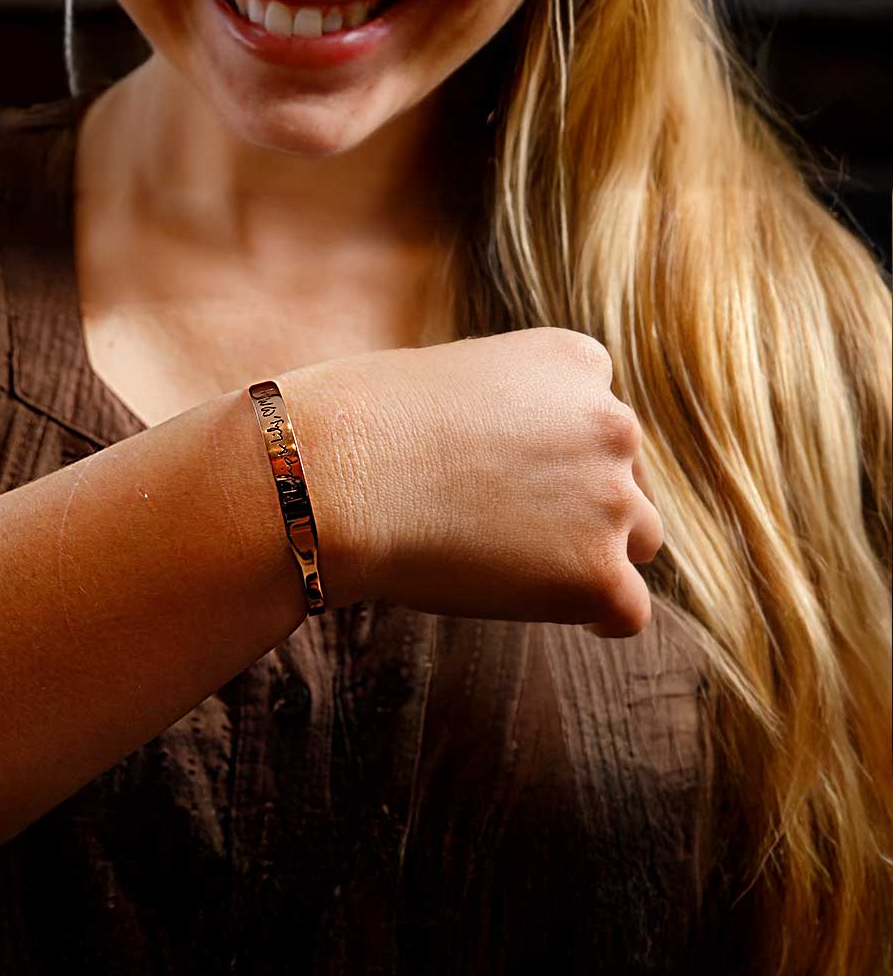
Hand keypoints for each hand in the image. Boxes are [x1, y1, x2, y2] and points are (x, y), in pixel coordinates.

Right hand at [282, 327, 663, 630]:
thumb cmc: (359, 426)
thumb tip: (514, 468)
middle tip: (507, 528)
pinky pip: (627, 610)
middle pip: (627, 479)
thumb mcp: (449, 380)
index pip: (599, 420)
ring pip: (638, 540)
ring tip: (517, 568)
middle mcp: (612, 422)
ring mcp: (612, 500)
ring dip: (593, 554)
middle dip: (583, 504)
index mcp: (578, 362)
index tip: (504, 479)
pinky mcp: (598, 574)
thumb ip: (505, 411)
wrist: (338, 477)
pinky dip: (593, 613)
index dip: (555, 457)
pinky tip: (545, 607)